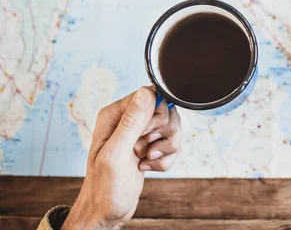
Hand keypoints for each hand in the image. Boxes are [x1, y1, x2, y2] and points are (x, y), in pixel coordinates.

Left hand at [63, 87, 181, 229]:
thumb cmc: (104, 189)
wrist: (106, 212)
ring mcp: (138, 133)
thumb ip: (131, 122)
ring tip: (148, 160)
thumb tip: (146, 92)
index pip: (149, 95)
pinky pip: (170, 143)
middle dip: (164, 134)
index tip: (148, 135)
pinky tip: (149, 166)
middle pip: (165, 111)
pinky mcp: (147, 145)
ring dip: (167, 148)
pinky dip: (165, 158)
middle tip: (147, 149)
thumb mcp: (116, 154)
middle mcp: (126, 120)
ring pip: (171, 127)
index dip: (156, 115)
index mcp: (114, 115)